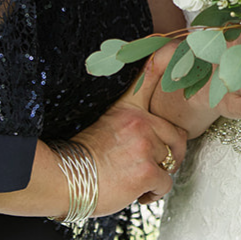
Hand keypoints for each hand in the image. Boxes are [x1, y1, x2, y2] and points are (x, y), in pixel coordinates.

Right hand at [73, 53, 187, 214]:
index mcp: (129, 108)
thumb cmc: (82, 157)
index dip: (168, 58)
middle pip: (177, 137)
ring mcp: (144, 145)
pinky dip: (154, 193)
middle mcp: (140, 121)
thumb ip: (128, 113)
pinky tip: (137, 193)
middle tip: (150, 166)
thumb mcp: (105, 122)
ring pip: (171, 162)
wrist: (63, 180)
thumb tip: (142, 99)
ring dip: (158, 176)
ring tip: (137, 180)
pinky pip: (165, 183)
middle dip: (169, 156)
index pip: (153, 76)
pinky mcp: (145, 170)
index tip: (177, 47)